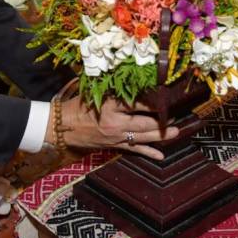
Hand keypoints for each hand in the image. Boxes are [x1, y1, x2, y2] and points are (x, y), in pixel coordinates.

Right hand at [50, 96, 178, 159]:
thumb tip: (135, 82)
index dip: (154, 101)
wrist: (61, 126)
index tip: (166, 96)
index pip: (137, 103)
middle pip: (145, 124)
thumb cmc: (77, 106)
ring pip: (143, 138)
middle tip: (176, 117)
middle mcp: (115, 123)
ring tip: (175, 132)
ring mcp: (116, 137)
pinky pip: (134, 150)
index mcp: (110, 106)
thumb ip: (114, 90)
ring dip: (161, 136)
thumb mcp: (95, 93)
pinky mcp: (113, 146)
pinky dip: (148, 153)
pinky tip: (160, 155)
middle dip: (162, 122)